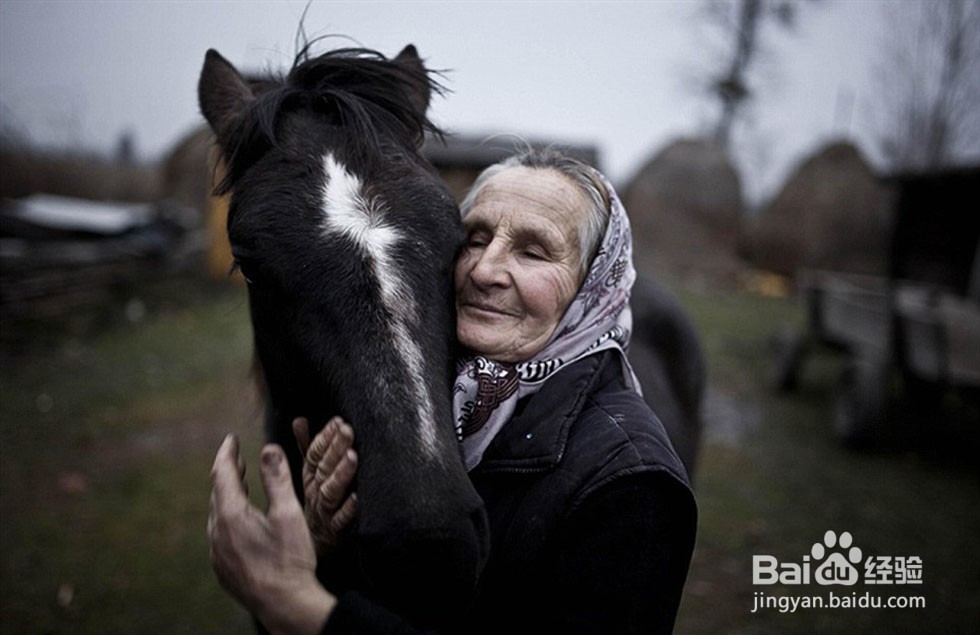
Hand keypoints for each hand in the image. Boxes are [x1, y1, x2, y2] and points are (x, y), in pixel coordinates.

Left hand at [208, 434, 334, 634]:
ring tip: (240, 484)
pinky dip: (228, 517)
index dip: (227, 453)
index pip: (223, 474)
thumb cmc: (290, 559)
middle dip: (228, 473)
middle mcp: (217, 533)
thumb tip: (269, 448)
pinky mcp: (223, 568)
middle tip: (237, 458)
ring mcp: (218, 553)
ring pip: (217, 515)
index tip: (230, 439)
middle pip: (217, 493)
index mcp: (231, 515)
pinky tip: (242, 521)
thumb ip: (277, 478)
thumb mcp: (288, 513)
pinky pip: (220, 534)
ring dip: (228, 495)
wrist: (285, 605)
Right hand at [293, 417, 358, 556]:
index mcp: (310, 479)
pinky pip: (341, 521)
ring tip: (352, 457)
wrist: (310, 548)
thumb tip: (299, 420)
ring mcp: (324, 512)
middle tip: (347, 430)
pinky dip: (348, 510)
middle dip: (335, 448)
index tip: (337, 422)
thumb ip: (307, 447)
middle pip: (324, 469)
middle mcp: (315, 493)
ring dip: (341, 474)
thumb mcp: (308, 475)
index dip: (325, 438)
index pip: (314, 455)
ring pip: (331, 491)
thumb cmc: (313, 505)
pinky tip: (357, 498)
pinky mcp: (335, 532)